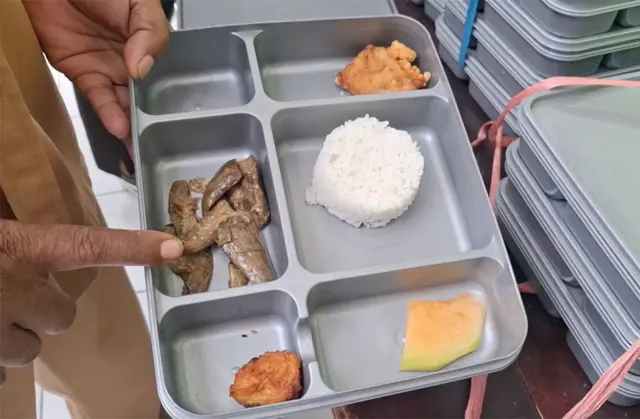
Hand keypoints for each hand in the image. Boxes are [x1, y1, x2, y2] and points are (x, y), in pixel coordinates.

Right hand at [0, 220, 181, 387]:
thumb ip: (24, 240)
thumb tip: (53, 244)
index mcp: (21, 247)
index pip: (88, 246)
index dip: (133, 248)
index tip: (171, 249)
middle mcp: (15, 284)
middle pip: (62, 315)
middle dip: (44, 310)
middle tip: (13, 296)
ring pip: (30, 347)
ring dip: (15, 335)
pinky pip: (3, 366)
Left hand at [24, 0, 169, 139]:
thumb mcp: (139, 3)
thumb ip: (150, 33)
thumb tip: (142, 69)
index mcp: (149, 44)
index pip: (164, 78)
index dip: (170, 100)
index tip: (177, 121)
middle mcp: (130, 61)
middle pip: (144, 97)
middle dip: (151, 122)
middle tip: (159, 145)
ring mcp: (106, 69)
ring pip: (122, 104)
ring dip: (131, 126)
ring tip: (138, 145)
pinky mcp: (82, 73)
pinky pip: (98, 99)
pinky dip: (109, 115)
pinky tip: (120, 127)